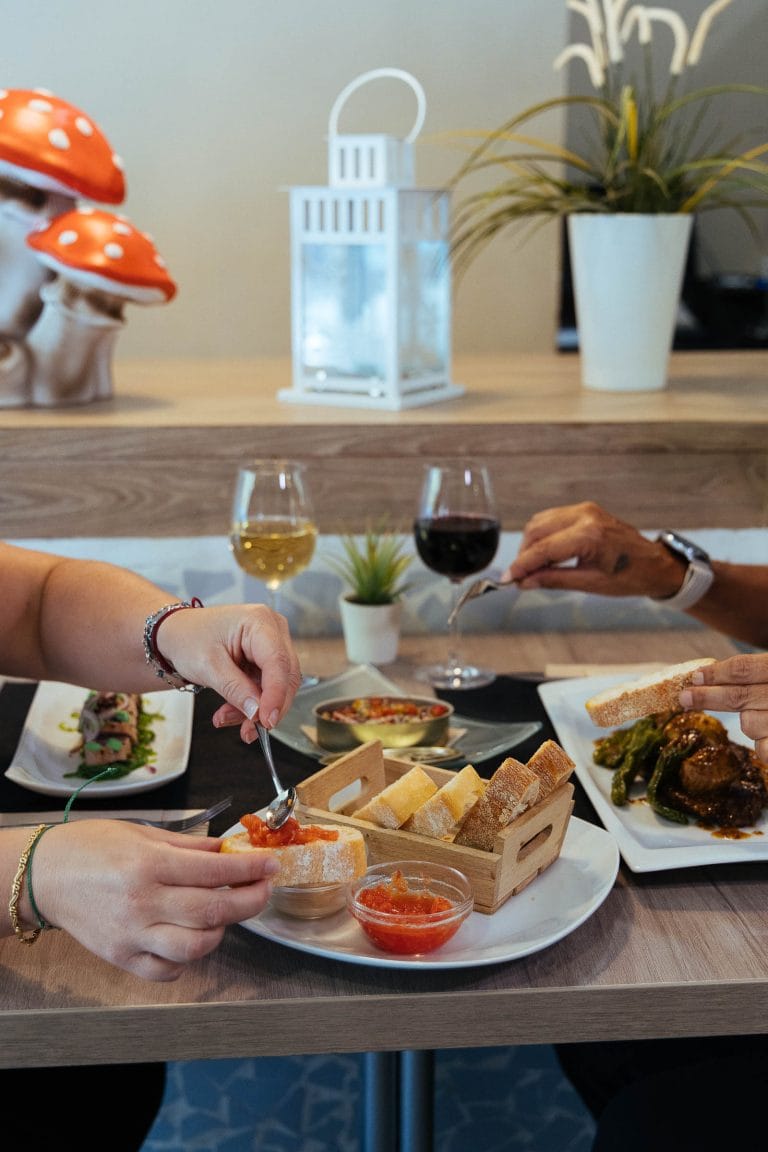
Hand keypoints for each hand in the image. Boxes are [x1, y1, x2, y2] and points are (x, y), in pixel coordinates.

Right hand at [30, 820, 278, 980]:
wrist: (46, 875)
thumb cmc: (92, 846)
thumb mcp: (142, 833)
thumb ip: (188, 845)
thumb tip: (228, 849)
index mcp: (149, 864)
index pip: (215, 871)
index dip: (250, 870)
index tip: (270, 866)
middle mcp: (143, 902)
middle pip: (212, 912)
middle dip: (249, 902)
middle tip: (263, 890)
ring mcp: (131, 935)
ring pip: (194, 948)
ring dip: (221, 932)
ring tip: (223, 915)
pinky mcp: (120, 958)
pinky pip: (166, 970)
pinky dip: (187, 960)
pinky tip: (190, 938)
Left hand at [156, 603, 301, 734]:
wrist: (177, 633)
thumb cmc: (189, 639)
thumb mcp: (208, 666)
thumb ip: (235, 689)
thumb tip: (258, 712)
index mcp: (259, 621)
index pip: (278, 661)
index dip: (276, 694)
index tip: (267, 720)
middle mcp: (272, 629)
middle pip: (285, 675)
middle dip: (267, 707)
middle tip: (249, 730)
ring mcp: (271, 644)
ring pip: (278, 686)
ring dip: (256, 709)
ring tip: (226, 718)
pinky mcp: (266, 659)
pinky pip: (267, 687)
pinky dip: (251, 703)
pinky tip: (230, 712)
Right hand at [503, 502, 684, 598]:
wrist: (654, 564)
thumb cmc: (629, 577)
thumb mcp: (590, 583)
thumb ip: (554, 579)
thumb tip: (525, 582)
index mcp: (589, 536)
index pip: (543, 549)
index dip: (522, 565)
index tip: (507, 579)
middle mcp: (585, 516)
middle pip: (536, 530)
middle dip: (524, 554)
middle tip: (519, 576)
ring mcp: (585, 510)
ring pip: (541, 521)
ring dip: (531, 543)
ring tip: (531, 567)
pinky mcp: (585, 510)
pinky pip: (552, 518)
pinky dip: (542, 535)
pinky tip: (543, 553)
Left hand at [679, 653, 767, 763]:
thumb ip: (757, 671)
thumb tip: (709, 676)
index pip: (743, 668)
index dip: (716, 673)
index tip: (695, 676)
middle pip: (738, 696)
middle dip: (707, 698)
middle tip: (684, 698)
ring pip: (748, 724)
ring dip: (748, 722)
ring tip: (762, 718)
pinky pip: (762, 750)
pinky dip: (762, 745)